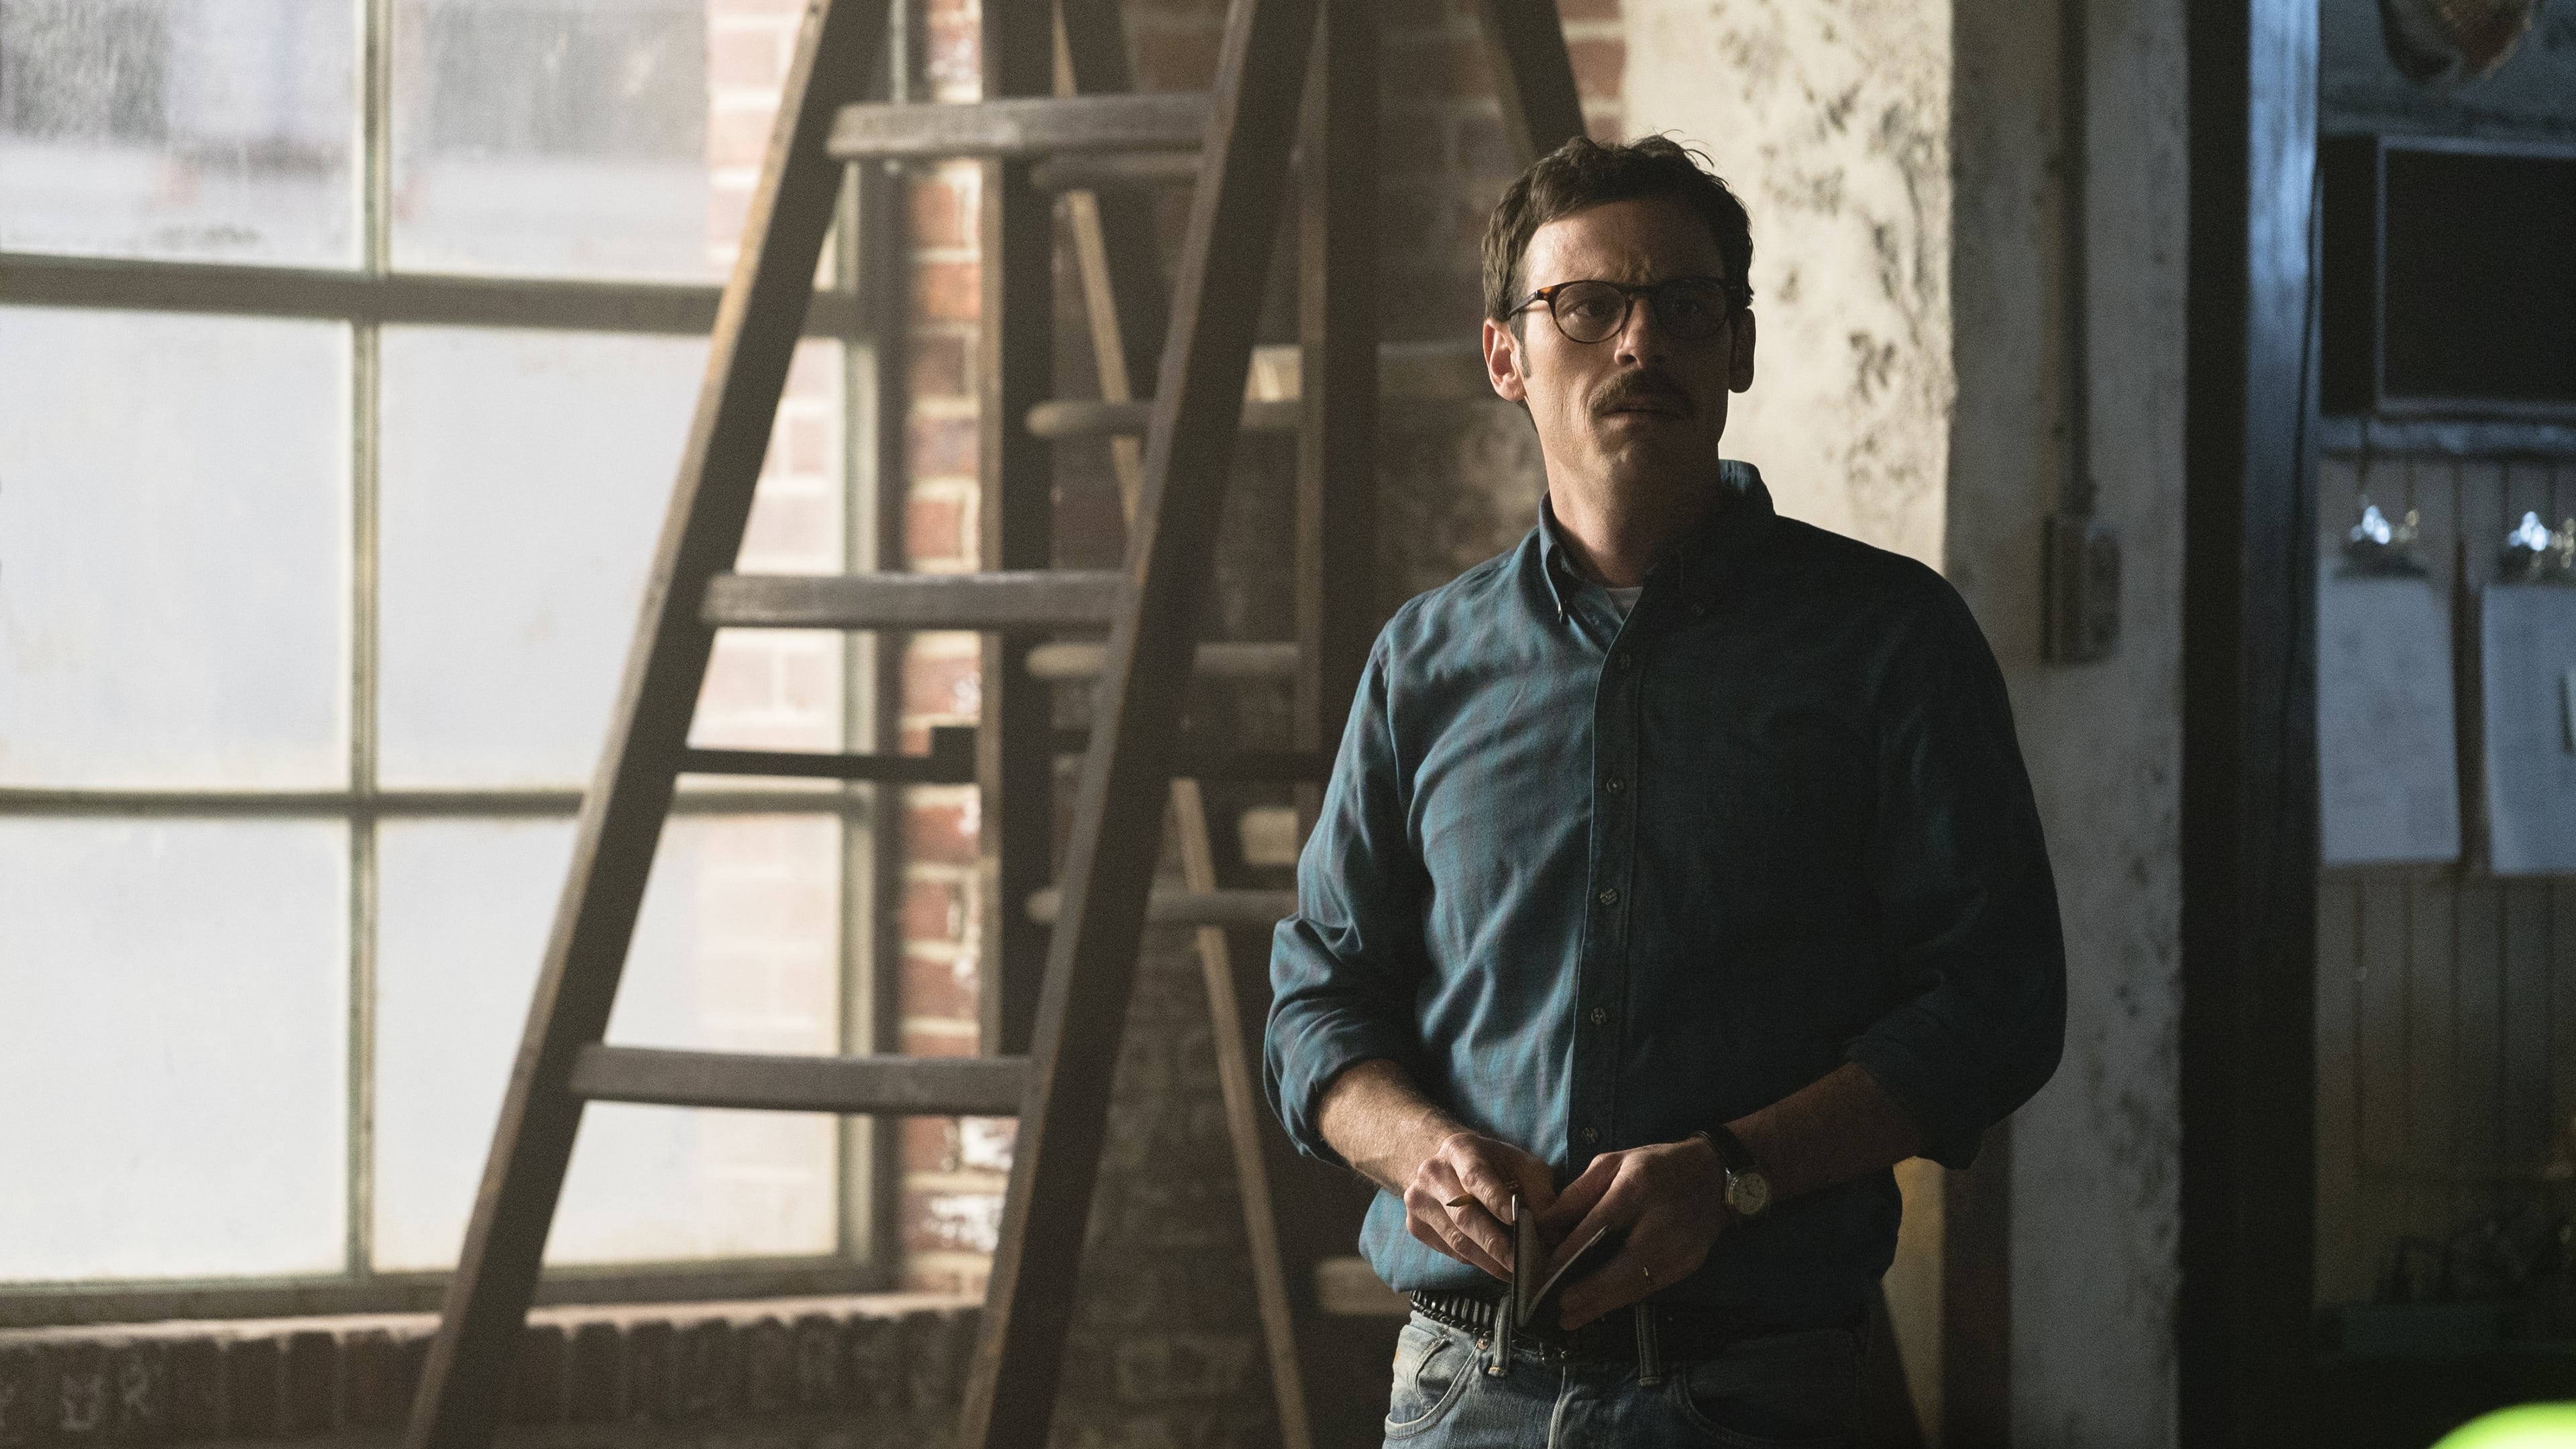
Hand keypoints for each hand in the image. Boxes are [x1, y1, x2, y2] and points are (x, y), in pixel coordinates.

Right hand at [1402, 1131, 1556, 1281]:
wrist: (1445, 1164)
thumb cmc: (1491, 1165)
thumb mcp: (1521, 1165)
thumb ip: (1540, 1192)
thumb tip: (1553, 1230)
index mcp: (1459, 1149)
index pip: (1476, 1177)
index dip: (1496, 1200)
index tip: (1517, 1221)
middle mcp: (1432, 1173)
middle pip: (1463, 1215)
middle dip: (1495, 1243)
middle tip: (1521, 1263)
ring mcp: (1418, 1200)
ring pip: (1455, 1239)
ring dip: (1487, 1260)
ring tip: (1513, 1272)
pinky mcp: (1415, 1225)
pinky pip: (1448, 1250)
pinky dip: (1474, 1261)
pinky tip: (1494, 1265)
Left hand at [1534, 1135, 1728, 1328]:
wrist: (1715, 1176)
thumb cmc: (1657, 1165)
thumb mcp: (1614, 1163)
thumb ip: (1579, 1192)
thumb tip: (1546, 1223)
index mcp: (1638, 1188)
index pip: (1599, 1226)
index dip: (1572, 1253)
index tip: (1547, 1272)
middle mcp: (1661, 1222)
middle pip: (1621, 1267)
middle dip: (1589, 1293)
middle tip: (1560, 1309)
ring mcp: (1679, 1249)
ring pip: (1636, 1286)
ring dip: (1602, 1305)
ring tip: (1571, 1318)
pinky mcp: (1688, 1265)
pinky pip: (1650, 1288)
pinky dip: (1623, 1299)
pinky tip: (1601, 1307)